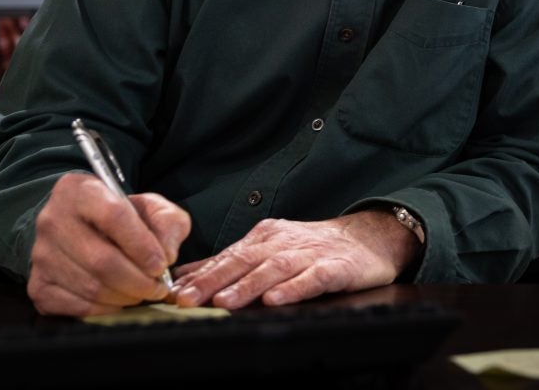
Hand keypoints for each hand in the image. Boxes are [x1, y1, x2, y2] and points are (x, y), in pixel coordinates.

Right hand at [26, 171, 190, 315]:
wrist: (79, 225)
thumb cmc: (118, 215)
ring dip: (125, 296)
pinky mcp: (38, 285)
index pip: (113, 216)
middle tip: (158, 286)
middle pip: (101, 259)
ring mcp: (41, 255)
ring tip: (143, 292)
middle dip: (137, 279)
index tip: (162, 264)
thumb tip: (168, 254)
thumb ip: (167, 222)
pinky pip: (76, 306)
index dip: (141, 245)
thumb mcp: (148, 205)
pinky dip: (105, 309)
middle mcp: (53, 220)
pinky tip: (120, 300)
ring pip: (90, 286)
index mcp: (79, 190)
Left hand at [169, 210, 421, 309]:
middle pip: (243, 261)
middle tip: (187, 298)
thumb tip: (184, 275)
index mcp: (264, 238)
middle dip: (212, 280)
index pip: (226, 256)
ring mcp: (309, 254)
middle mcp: (282, 242)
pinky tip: (277, 299)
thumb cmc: (313, 248)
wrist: (366, 238)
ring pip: (273, 269)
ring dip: (247, 285)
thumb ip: (230, 263)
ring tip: (225, 301)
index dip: (199, 274)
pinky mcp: (335, 267)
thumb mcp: (269, 250)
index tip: (172, 292)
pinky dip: (294, 288)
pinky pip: (312, 278)